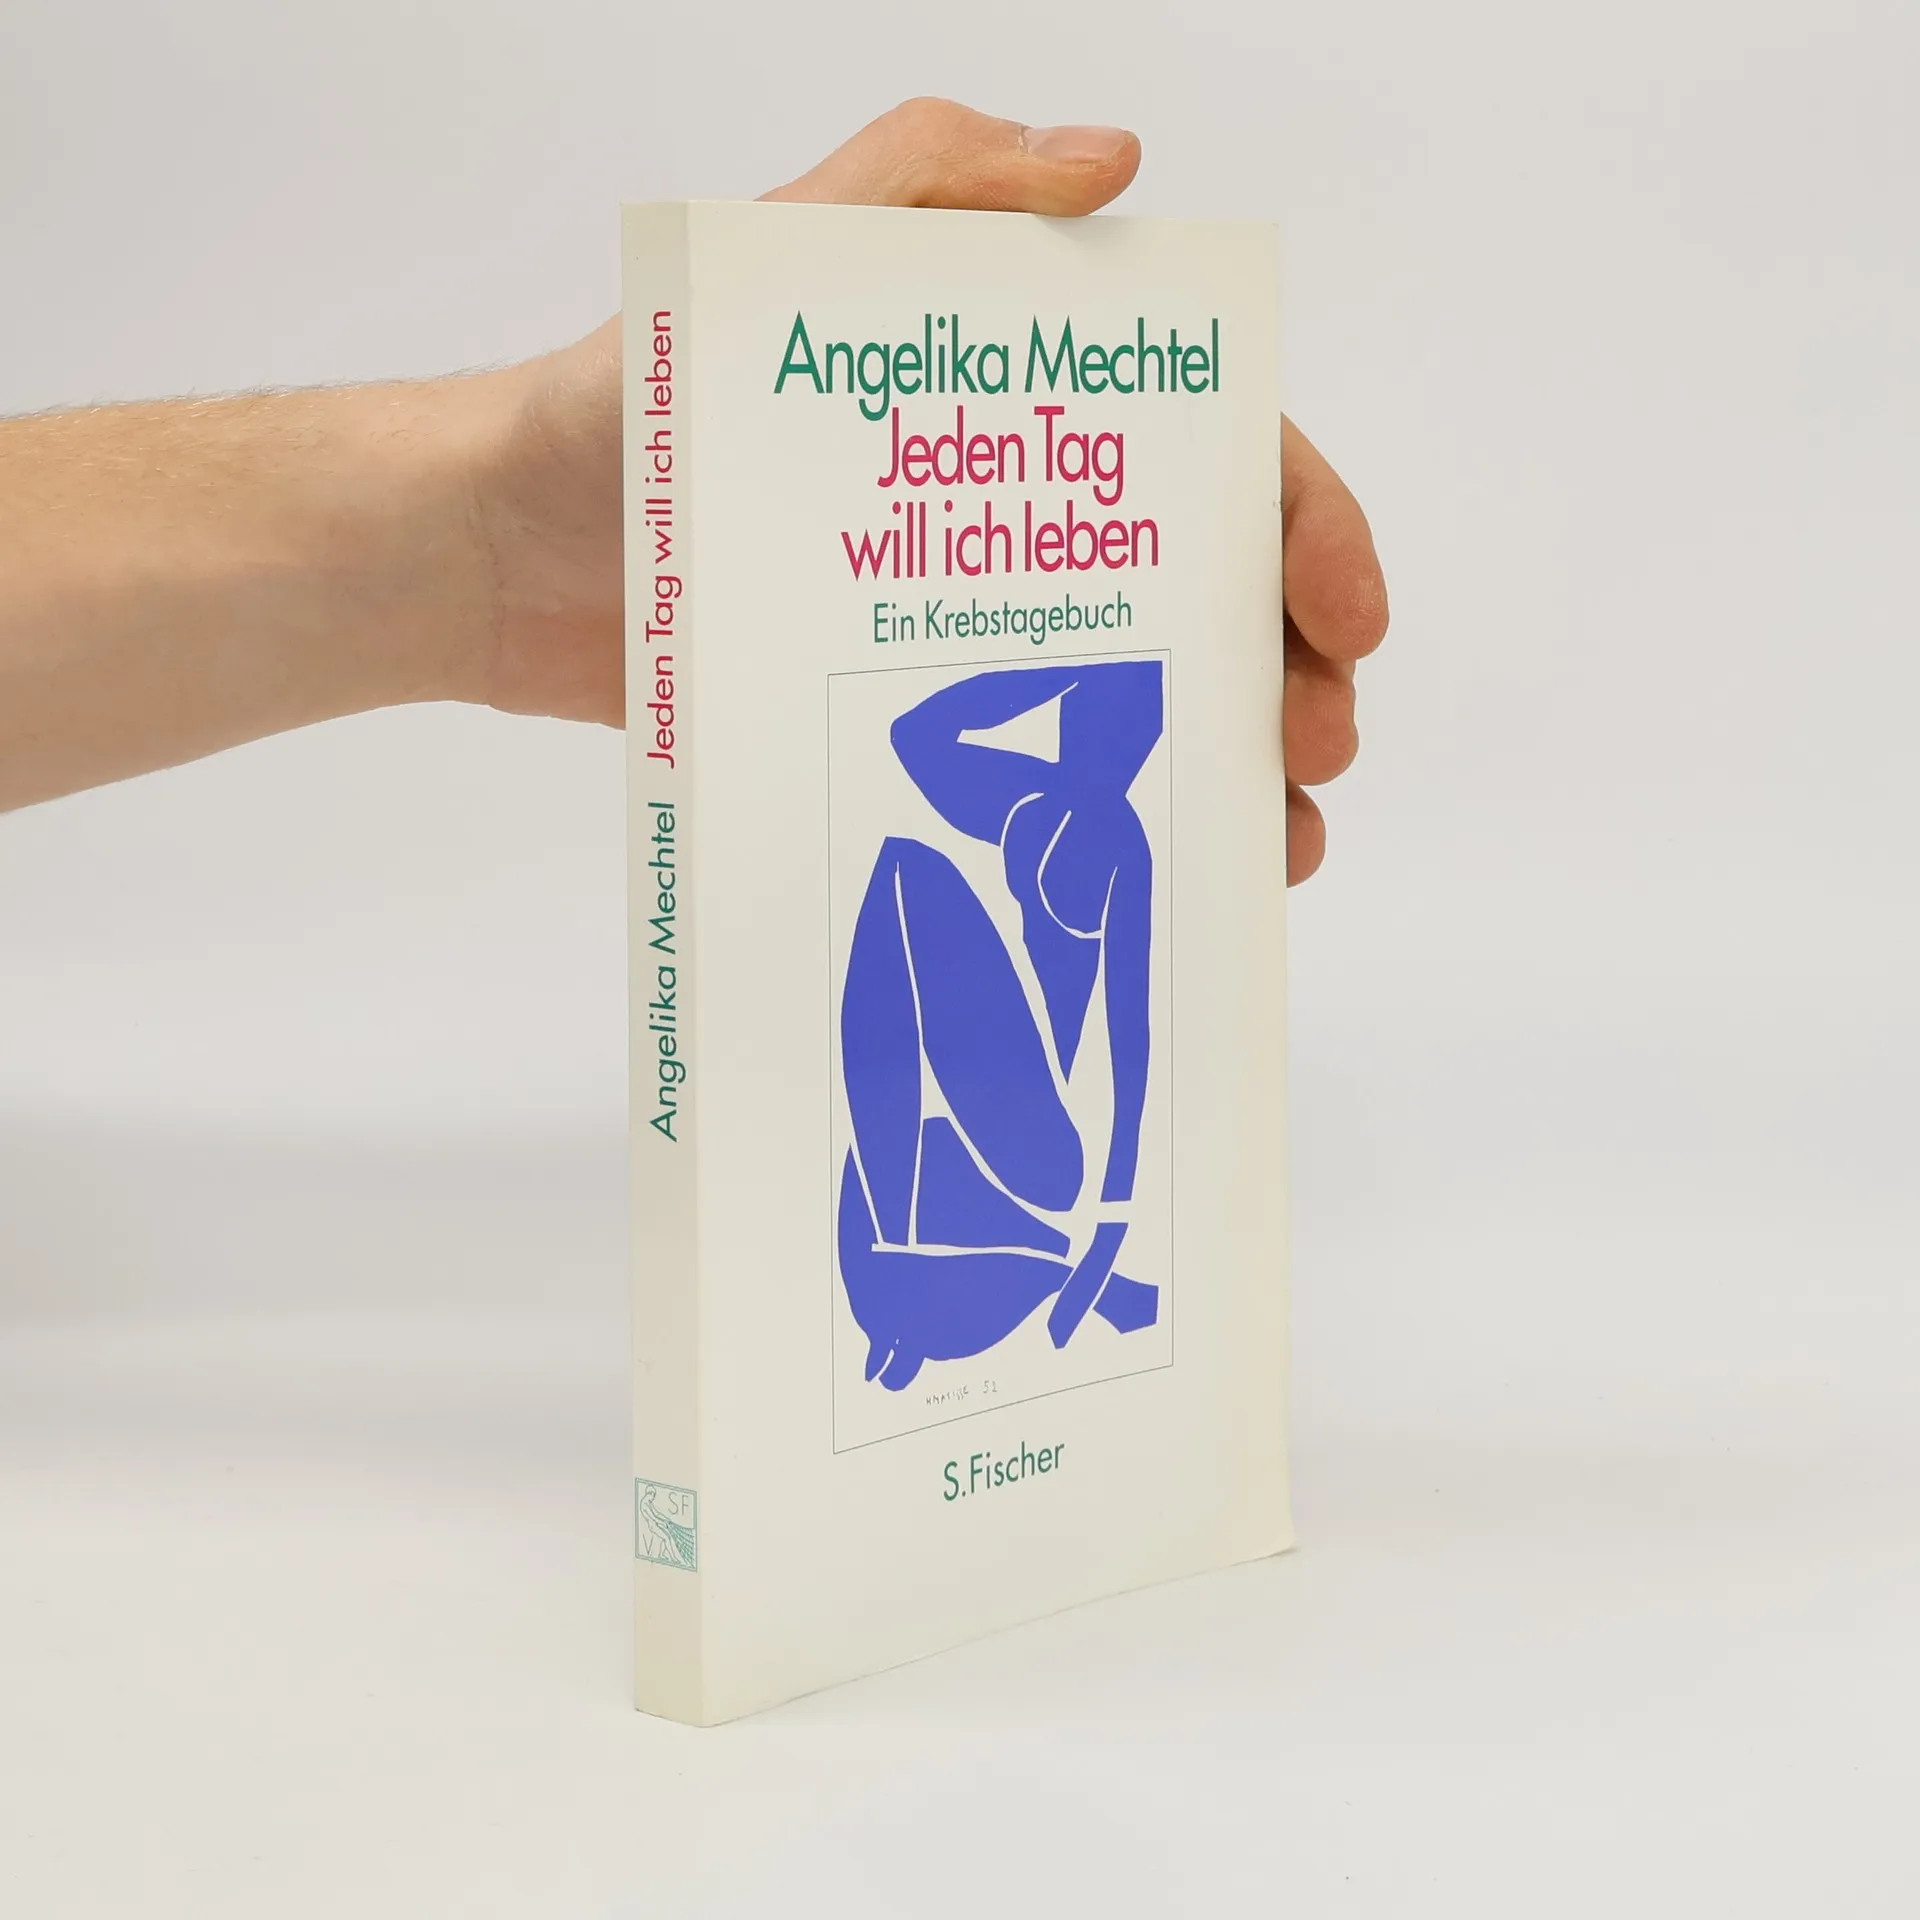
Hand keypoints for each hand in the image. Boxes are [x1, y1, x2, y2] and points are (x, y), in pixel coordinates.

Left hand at [473, 99, 1387, 881]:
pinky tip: (1162, 873)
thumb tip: (1114, 163)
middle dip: (1290, 666)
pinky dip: (1115, 821)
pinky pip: (1039, 777)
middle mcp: (1014, 524)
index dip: (1305, 530)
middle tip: (1315, 741)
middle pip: (1204, 591)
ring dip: (1234, 761)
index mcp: (1022, 414)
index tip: (1347, 621)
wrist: (500, 550)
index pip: (1212, 458)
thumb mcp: (783, 256)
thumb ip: (931, 183)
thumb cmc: (633, 400)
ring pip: (1144, 695)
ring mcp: (967, 631)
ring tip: (1277, 835)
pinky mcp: (905, 724)